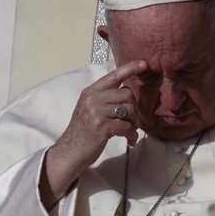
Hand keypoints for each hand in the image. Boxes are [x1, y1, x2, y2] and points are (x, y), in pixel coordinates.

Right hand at [41, 60, 147, 208]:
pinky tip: (129, 140)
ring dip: (134, 123)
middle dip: (134, 109)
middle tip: (132, 122)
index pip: (113, 76)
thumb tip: (127, 93)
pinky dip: (131, 135)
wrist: (70, 152)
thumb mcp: (89, 109)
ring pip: (129, 110)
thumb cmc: (82, 132)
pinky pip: (127, 126)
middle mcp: (93, 98)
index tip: (144, 63)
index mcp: (90, 92)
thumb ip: (104, 98)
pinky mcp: (102, 127)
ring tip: (129, 132)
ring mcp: (97, 112)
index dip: (130, 68)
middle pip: (127, 94)